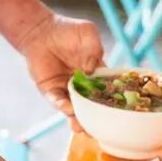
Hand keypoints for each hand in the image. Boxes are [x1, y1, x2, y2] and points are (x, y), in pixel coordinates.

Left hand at [17, 11, 104, 126]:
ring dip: (78, 119)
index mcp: (98, 73)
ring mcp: (68, 90)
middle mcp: (84, 85)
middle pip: (92, 106)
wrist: (41, 31)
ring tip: (81, 128)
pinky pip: (57, 101)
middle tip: (100, 129)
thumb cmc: (67, 31)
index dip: (114, 101)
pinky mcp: (51, 91)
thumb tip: (92, 70)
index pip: (109, 89)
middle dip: (96, 118)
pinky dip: (62, 105)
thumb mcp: (87, 33)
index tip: (119, 113)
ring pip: (75, 109)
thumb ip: (94, 49)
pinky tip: (67, 108)